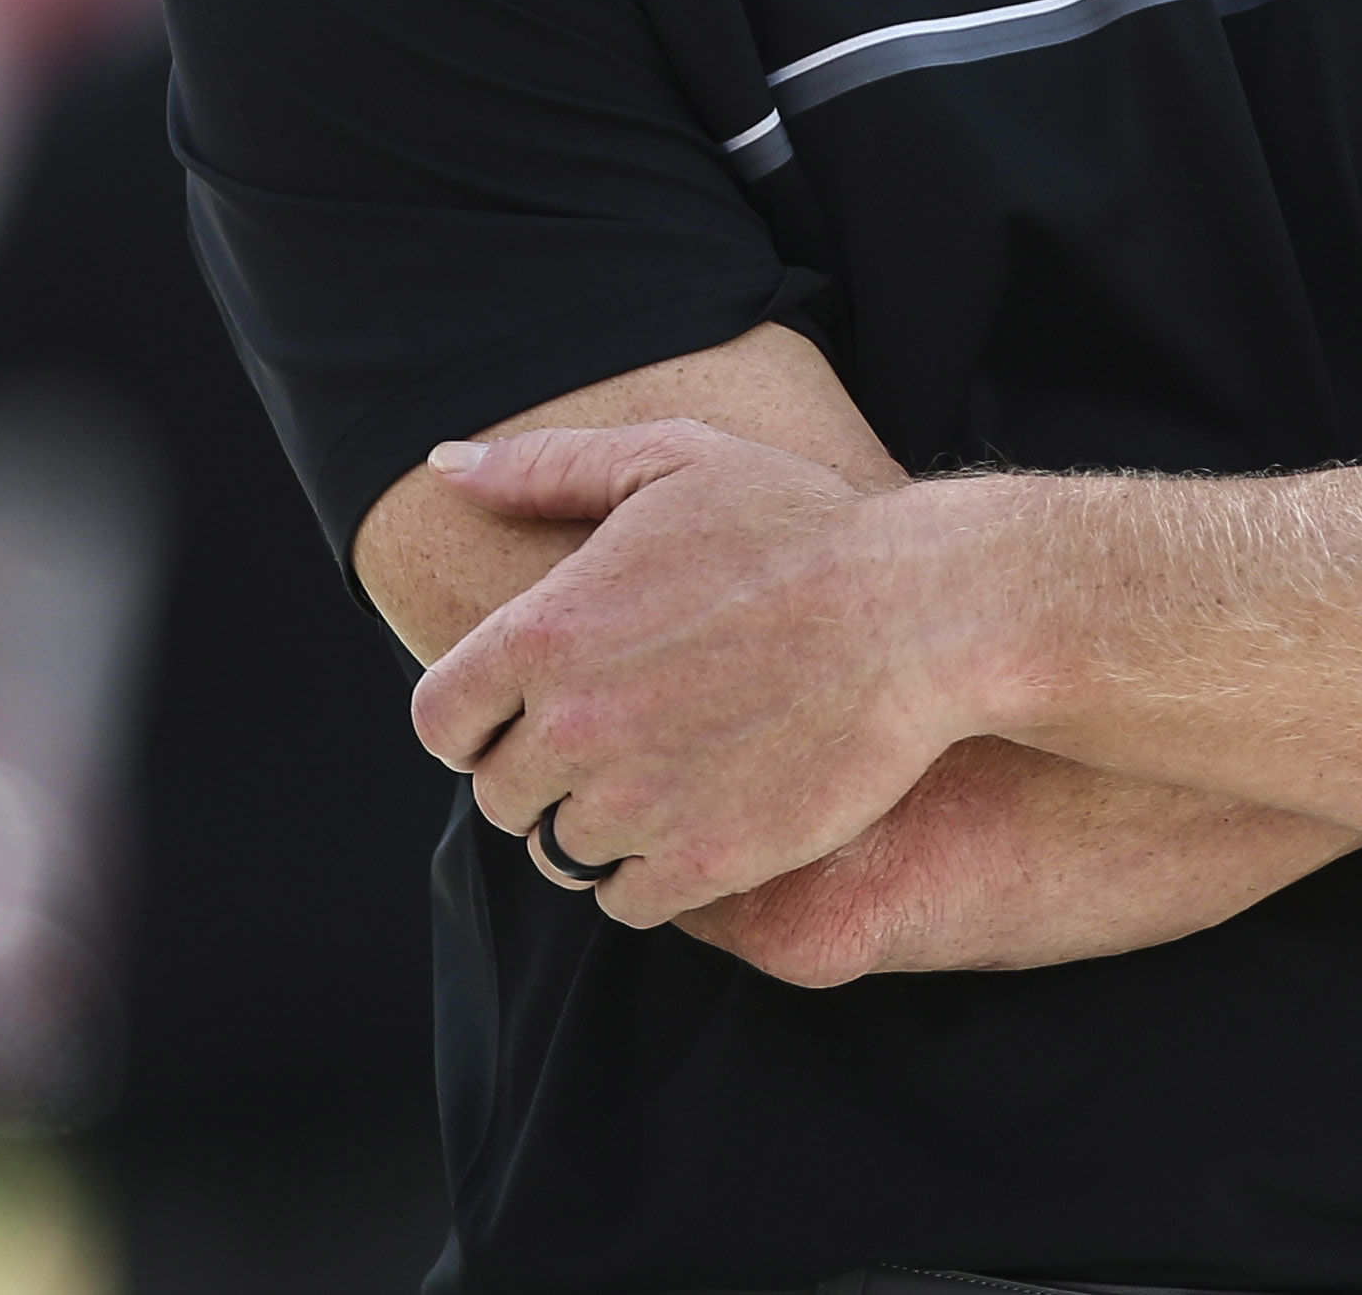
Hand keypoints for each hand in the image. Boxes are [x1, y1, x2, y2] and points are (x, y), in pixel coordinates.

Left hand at [407, 420, 974, 925]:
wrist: (919, 613)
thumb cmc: (799, 527)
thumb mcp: (672, 460)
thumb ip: (546, 467)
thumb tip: (445, 467)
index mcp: (545, 632)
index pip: (441, 721)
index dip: (476, 725)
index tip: (521, 718)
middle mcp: (572, 726)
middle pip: (502, 797)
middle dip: (544, 775)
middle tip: (614, 745)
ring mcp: (636, 801)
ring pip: (564, 852)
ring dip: (600, 827)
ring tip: (661, 783)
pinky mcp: (703, 859)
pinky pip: (629, 901)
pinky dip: (652, 876)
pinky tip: (697, 824)